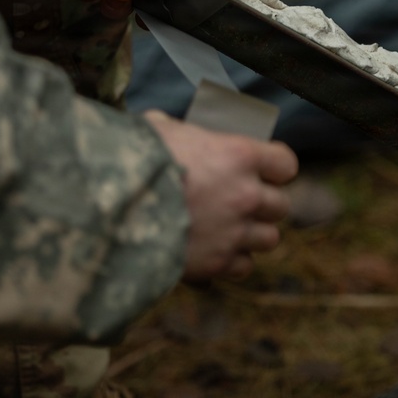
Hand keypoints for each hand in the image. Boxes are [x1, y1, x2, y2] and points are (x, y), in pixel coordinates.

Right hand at [143, 110, 297, 281]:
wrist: (112, 206)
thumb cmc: (135, 159)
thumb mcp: (159, 129)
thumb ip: (181, 133)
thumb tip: (172, 132)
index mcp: (239, 155)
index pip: (285, 164)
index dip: (275, 168)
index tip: (264, 170)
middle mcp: (246, 195)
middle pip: (280, 205)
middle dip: (263, 204)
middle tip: (241, 202)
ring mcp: (235, 233)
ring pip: (269, 239)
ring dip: (252, 235)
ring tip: (229, 230)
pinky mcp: (217, 264)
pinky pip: (243, 267)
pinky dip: (231, 261)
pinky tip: (213, 251)